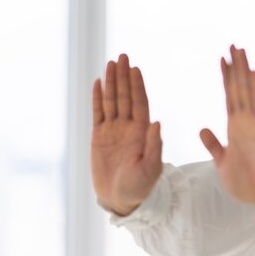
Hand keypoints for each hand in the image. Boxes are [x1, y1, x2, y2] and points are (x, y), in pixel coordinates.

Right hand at [91, 54, 162, 215]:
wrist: (121, 199)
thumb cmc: (140, 186)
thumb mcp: (150, 168)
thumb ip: (154, 145)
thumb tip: (156, 122)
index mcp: (143, 132)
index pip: (140, 103)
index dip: (138, 86)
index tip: (136, 69)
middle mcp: (129, 127)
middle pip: (126, 96)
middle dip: (124, 77)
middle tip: (123, 56)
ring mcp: (114, 130)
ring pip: (112, 101)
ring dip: (111, 82)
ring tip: (111, 63)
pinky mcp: (99, 136)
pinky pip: (98, 113)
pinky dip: (97, 98)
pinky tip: (98, 83)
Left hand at [200, 45, 254, 211]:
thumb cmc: (248, 184)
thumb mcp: (223, 162)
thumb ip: (214, 145)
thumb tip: (202, 129)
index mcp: (235, 129)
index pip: (230, 97)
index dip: (226, 79)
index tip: (221, 60)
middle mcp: (246, 122)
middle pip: (239, 88)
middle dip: (235, 67)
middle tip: (231, 45)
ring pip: (248, 91)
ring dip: (243, 70)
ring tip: (239, 50)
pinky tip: (252, 71)